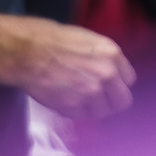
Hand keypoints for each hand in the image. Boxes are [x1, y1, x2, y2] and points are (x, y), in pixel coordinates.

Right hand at [0, 12, 136, 118]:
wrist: (26, 51)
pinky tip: (62, 97)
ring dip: (91, 107)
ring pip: (102, 112)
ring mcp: (92, 93)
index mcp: (112, 54)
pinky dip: (73, 110)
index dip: (116, 82)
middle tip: (96, 98)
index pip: (129, 79)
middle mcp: (107, 74)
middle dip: (111, 100)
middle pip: (123, 101)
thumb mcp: (87, 40)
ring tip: (75, 96)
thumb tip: (110, 73)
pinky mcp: (75, 107)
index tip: (107, 84)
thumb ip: (104, 58)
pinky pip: (82, 116)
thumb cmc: (51, 40)